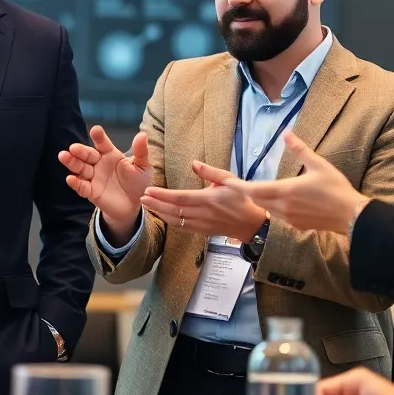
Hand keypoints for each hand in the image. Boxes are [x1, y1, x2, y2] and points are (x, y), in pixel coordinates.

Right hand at [58, 126, 151, 231]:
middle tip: (73, 147)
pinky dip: (75, 183)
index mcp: (110, 154)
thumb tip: (143, 134)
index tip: (96, 130)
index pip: (103, 144)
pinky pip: (81, 187)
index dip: (99, 137)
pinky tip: (70, 178)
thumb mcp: (142, 166)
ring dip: (71, 162)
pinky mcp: (91, 192)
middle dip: (80, 151)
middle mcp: (99, 163)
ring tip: (63, 156)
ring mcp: (93, 177)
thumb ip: (141, 152)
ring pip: (80, 168)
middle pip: (87, 155)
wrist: (134, 204)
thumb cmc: (137, 182)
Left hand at [141, 161, 265, 240]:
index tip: (149, 190)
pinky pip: (182, 227)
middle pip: (174, 210)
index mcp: (208, 199)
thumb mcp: (230, 180)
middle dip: (155, 204)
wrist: (251, 223)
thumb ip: (210, 172)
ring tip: (147, 205)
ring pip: (175, 221)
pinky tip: (161, 215)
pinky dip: (169, 221)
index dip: (163, 195)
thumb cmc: (242, 198)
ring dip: (159, 213)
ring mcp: (201, 224)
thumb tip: (194, 163)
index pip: (181, 198)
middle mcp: (203, 214)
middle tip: (141, 198)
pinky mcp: (202, 231)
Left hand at [218, 131, 367, 232]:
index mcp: (286, 191)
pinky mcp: (294, 225)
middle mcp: (283, 207)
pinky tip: (276, 200)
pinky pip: (276, 215)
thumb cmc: (336, 189)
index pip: (253, 189)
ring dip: (257, 199)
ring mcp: (288, 218)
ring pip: (264, 208)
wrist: (351, 215)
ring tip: (251, 189)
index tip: (224, 181)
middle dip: (245, 191)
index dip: (237, 185)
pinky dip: (270, 206)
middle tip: (232, 183)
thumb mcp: (318, 164)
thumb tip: (286, 133)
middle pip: (255, 199)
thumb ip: (299, 149)